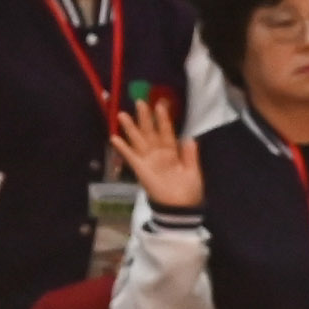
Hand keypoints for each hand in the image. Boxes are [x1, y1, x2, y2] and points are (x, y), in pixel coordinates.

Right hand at [106, 92, 202, 209]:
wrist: (180, 206)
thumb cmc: (189, 190)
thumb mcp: (193, 171)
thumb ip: (191, 155)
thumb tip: (190, 138)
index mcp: (173, 153)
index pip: (167, 132)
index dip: (164, 119)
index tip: (160, 105)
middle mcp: (159, 153)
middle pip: (150, 132)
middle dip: (145, 118)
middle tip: (140, 102)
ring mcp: (148, 160)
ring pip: (139, 140)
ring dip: (131, 128)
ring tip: (123, 114)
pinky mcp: (140, 169)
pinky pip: (130, 156)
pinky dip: (123, 148)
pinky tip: (114, 137)